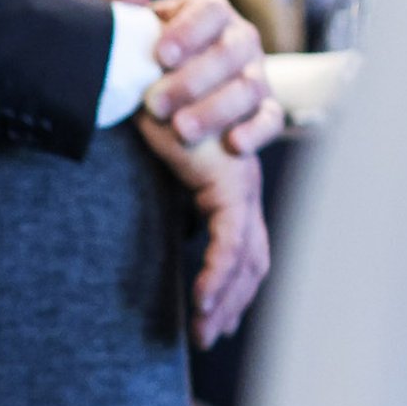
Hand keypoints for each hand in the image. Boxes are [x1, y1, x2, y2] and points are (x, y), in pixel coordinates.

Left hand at [102, 0, 281, 157]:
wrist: (161, 106)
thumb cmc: (145, 59)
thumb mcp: (128, 33)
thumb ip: (123, 4)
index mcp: (209, 11)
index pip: (209, 11)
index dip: (187, 32)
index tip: (160, 56)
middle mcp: (239, 38)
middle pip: (230, 52)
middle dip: (192, 81)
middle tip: (155, 105)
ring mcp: (256, 74)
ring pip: (249, 88)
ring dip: (215, 110)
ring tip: (181, 130)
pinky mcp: (265, 109)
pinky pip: (271, 118)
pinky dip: (256, 131)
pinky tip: (234, 144)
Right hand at [138, 114, 269, 346]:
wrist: (154, 67)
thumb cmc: (154, 105)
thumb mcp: (160, 153)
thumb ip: (169, 183)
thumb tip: (166, 220)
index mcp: (230, 186)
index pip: (243, 247)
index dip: (232, 286)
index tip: (210, 321)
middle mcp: (243, 188)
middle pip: (252, 259)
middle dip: (233, 303)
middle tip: (208, 338)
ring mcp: (241, 185)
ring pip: (246, 256)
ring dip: (226, 298)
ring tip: (204, 331)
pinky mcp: (228, 180)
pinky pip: (231, 239)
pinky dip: (218, 273)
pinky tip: (200, 299)